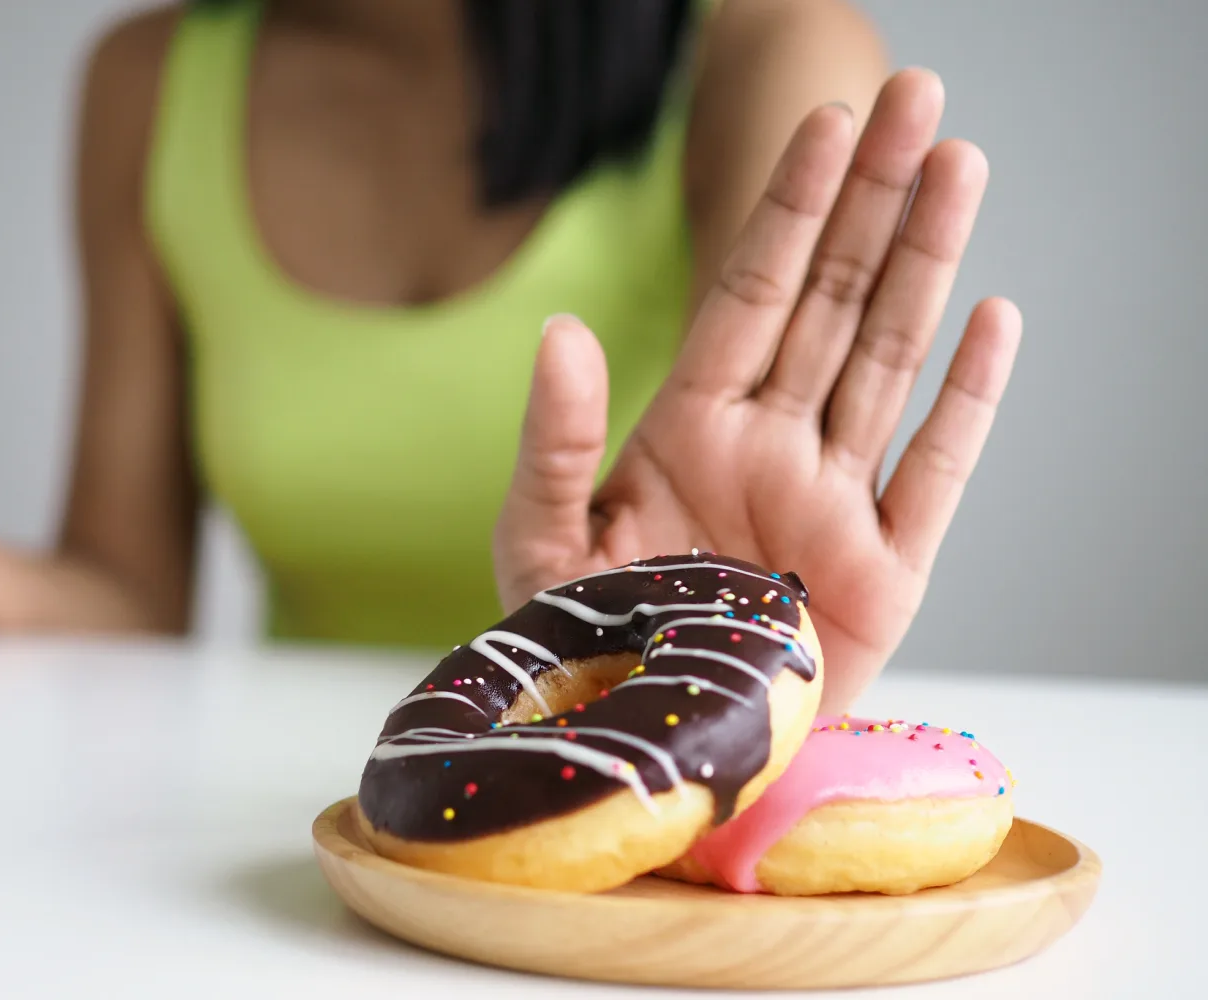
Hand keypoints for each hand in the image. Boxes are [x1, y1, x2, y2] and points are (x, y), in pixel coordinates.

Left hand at [493, 70, 1021, 711]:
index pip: (749, 293)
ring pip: (888, 360)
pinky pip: (935, 472)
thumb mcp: (540, 541)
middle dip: (873, 201)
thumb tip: (561, 330)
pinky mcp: (884, 573)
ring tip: (959, 166)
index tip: (826, 124)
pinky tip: (993, 319)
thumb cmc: (582, 650)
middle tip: (918, 97)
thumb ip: (554, 440)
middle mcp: (770, 447)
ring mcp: (832, 503)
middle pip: (832, 300)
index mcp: (690, 429)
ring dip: (926, 264)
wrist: (641, 751)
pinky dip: (967, 401)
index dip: (789, 208)